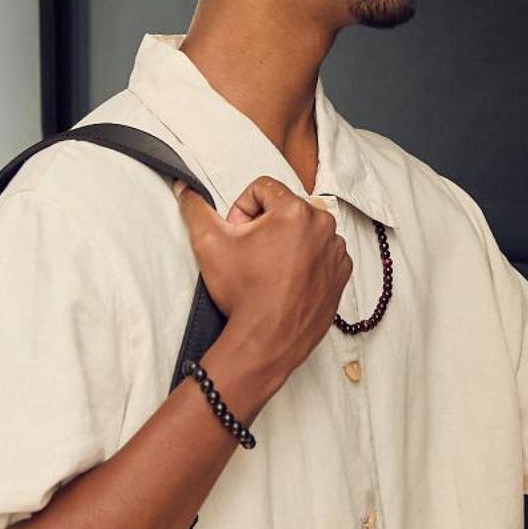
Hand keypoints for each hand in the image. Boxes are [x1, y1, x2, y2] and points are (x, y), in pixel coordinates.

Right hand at [171, 177, 350, 394]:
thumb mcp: (209, 244)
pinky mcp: (342, 273)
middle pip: (286, 208)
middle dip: (265, 226)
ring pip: (305, 230)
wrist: (266, 341)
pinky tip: (288, 281)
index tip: (239, 237)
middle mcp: (323, 225)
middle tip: (252, 256)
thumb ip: (195, 208)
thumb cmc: (242, 294)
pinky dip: (307, 261)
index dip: (242, 211)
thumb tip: (185, 187)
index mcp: (295, 210)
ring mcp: (336, 251)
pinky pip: (322, 253)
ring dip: (287, 242)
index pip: (262, 189)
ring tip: (270, 271)